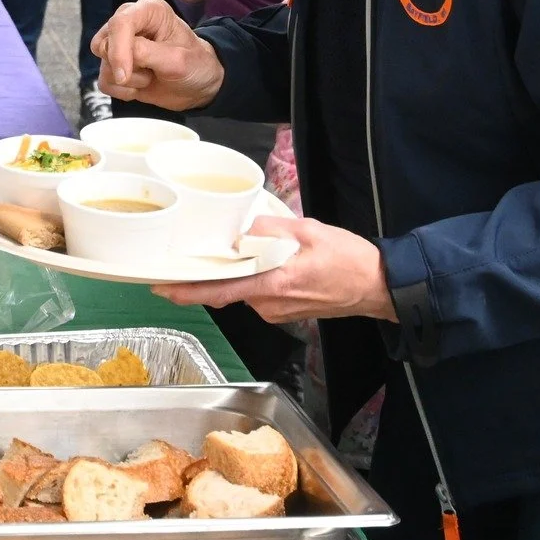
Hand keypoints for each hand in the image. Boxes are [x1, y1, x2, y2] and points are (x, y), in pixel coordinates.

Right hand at [89, 0, 223, 111]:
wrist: (198, 85)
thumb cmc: (195, 64)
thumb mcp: (177, 59)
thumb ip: (147, 53)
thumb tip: (117, 57)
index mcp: (148, 10)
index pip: (120, 23)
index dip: (118, 50)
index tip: (124, 76)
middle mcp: (129, 22)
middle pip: (103, 44)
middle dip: (126, 66)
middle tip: (151, 71)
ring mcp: (119, 44)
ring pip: (103, 65)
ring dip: (128, 80)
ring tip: (151, 76)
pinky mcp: (114, 65)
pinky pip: (103, 82)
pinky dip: (121, 91)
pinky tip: (140, 86)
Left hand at [154, 216, 396, 323]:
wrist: (377, 286)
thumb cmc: (349, 260)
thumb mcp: (309, 231)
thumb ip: (271, 229)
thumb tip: (242, 229)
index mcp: (273, 284)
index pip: (220, 291)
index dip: (188, 291)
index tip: (162, 287)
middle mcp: (269, 303)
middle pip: (227, 288)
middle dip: (209, 273)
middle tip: (187, 255)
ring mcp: (276, 311)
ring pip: (243, 288)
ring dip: (238, 271)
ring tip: (242, 247)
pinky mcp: (283, 311)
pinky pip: (257, 291)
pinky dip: (253, 276)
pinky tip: (264, 259)